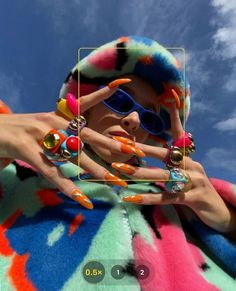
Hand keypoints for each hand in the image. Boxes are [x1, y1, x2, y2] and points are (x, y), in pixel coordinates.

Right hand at [0, 80, 144, 209]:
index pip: (83, 102)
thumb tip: (80, 141)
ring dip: (96, 170)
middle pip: (88, 135)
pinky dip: (68, 187)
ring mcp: (41, 137)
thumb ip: (62, 130)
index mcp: (57, 115)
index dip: (103, 93)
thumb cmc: (20, 130)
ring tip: (115, 182)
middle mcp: (53, 123)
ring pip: (74, 156)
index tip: (122, 85)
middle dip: (112, 144)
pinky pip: (53, 173)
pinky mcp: (29, 152)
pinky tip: (82, 199)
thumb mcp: (43, 124)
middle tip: (135, 152)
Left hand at [112, 96, 235, 233]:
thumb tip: (154, 158)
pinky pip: (168, 197)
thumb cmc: (197, 191)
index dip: (175, 117)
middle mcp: (192, 166)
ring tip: (121, 170)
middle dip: (142, 148)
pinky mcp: (194, 198)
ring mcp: (194, 181)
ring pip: (164, 175)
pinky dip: (149, 197)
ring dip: (140, 172)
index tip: (168, 99)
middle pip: (165, 154)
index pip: (180, 134)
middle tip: (121, 144)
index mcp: (188, 158)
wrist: (219, 212)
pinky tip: (132, 198)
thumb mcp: (186, 175)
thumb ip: (172, 166)